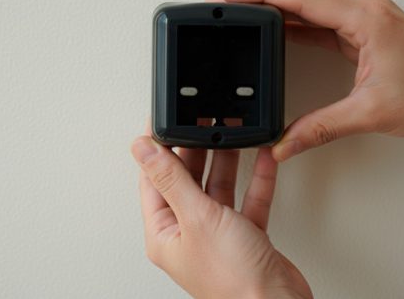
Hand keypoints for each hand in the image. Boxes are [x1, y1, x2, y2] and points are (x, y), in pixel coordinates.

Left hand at [131, 134, 312, 298]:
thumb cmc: (232, 279)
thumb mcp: (197, 217)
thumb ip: (171, 179)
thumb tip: (142, 149)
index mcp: (165, 231)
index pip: (153, 179)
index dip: (157, 148)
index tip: (163, 123)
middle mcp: (188, 231)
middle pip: (188, 178)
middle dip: (196, 149)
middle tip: (203, 123)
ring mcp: (217, 231)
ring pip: (218, 185)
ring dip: (226, 159)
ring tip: (230, 133)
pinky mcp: (244, 232)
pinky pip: (248, 196)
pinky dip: (256, 176)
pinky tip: (262, 156)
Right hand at [217, 0, 403, 159]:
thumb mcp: (371, 111)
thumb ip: (320, 128)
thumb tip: (284, 143)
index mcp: (364, 18)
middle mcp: (361, 11)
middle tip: (226, 3)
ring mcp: (360, 20)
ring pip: (306, 8)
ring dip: (273, 10)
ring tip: (242, 14)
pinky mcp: (359, 32)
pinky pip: (317, 22)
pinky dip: (292, 25)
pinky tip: (274, 31)